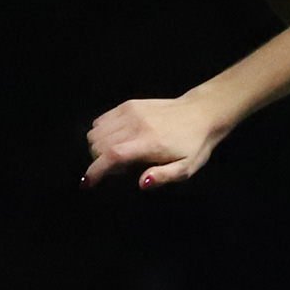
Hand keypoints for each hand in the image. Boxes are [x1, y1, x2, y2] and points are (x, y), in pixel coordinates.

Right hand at [84, 93, 226, 190]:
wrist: (201, 113)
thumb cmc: (194, 145)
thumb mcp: (186, 168)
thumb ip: (163, 176)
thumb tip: (141, 183)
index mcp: (150, 142)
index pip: (112, 155)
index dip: (95, 171)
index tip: (87, 184)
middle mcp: (136, 124)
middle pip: (98, 145)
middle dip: (99, 162)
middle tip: (119, 169)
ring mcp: (131, 111)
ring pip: (95, 133)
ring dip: (98, 148)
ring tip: (118, 155)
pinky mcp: (129, 105)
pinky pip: (101, 120)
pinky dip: (101, 133)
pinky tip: (116, 140)